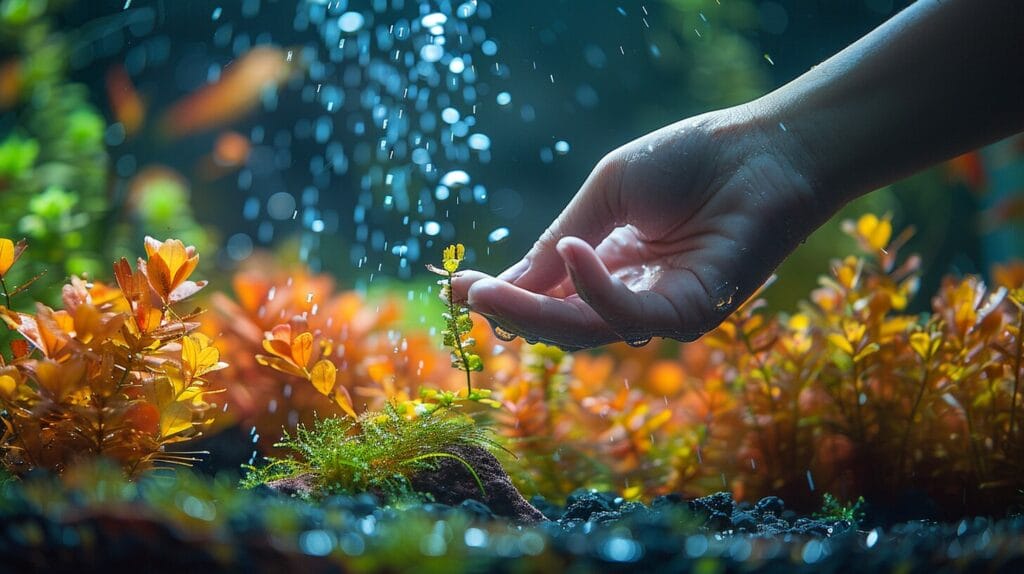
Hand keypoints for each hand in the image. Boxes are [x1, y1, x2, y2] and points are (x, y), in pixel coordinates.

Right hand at [452, 104, 831, 349]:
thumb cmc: (690, 161)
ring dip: (535, 312)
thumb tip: (503, 284)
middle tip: (467, 296)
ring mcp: (662, 310)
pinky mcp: (693, 315)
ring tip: (489, 291)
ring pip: (586, 330)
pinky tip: (574, 252)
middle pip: (561, 323)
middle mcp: (633, 296)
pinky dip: (596, 289)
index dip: (507, 293)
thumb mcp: (606, 196)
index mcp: (611, 266)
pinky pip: (632, 316)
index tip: (459, 287)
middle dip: (511, 311)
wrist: (764, 150)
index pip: (550, 295)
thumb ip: (559, 242)